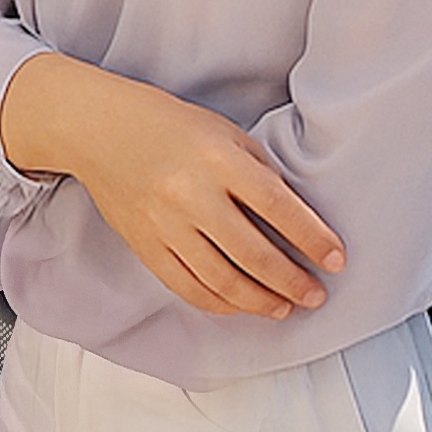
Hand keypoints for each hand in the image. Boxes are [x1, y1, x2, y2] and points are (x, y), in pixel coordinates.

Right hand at [0, 52, 345, 319]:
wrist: (93, 127)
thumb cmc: (165, 124)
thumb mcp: (222, 132)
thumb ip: (259, 173)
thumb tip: (297, 222)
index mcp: (216, 159)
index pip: (277, 208)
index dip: (313, 239)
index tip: (337, 260)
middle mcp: (189, 193)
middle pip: (253, 253)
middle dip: (292, 281)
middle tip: (316, 295)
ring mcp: (162, 223)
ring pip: (220, 279)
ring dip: (260, 300)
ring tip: (284, 307)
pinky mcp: (142, 242)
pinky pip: (185, 285)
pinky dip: (218, 303)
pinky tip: (240, 305)